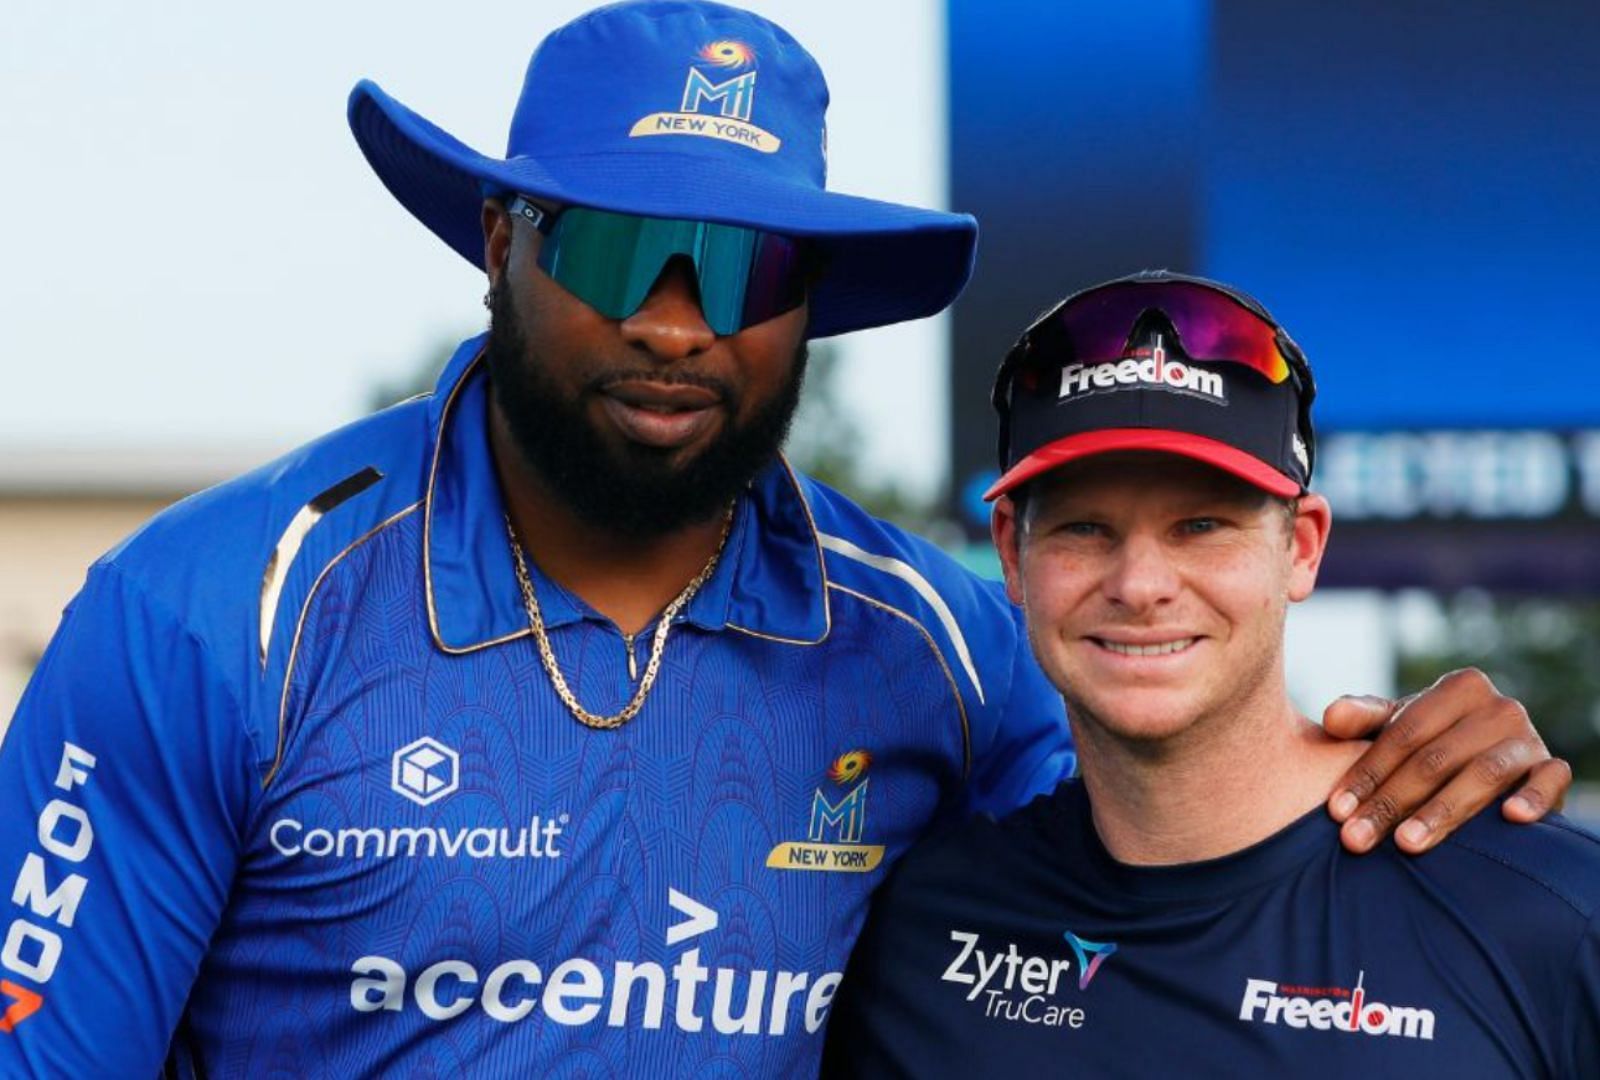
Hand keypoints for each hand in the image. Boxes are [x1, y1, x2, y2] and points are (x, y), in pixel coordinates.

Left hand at [1323, 668, 1571, 854]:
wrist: (1489, 753)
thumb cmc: (1432, 740)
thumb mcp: (1398, 725)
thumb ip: (1364, 718)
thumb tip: (1332, 719)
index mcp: (1458, 688)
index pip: (1403, 734)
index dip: (1366, 772)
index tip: (1336, 811)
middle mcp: (1498, 707)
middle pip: (1435, 759)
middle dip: (1391, 802)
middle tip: (1357, 839)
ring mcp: (1529, 737)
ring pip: (1483, 774)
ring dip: (1442, 811)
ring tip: (1406, 844)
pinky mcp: (1553, 767)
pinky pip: (1550, 780)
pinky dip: (1533, 796)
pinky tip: (1510, 817)